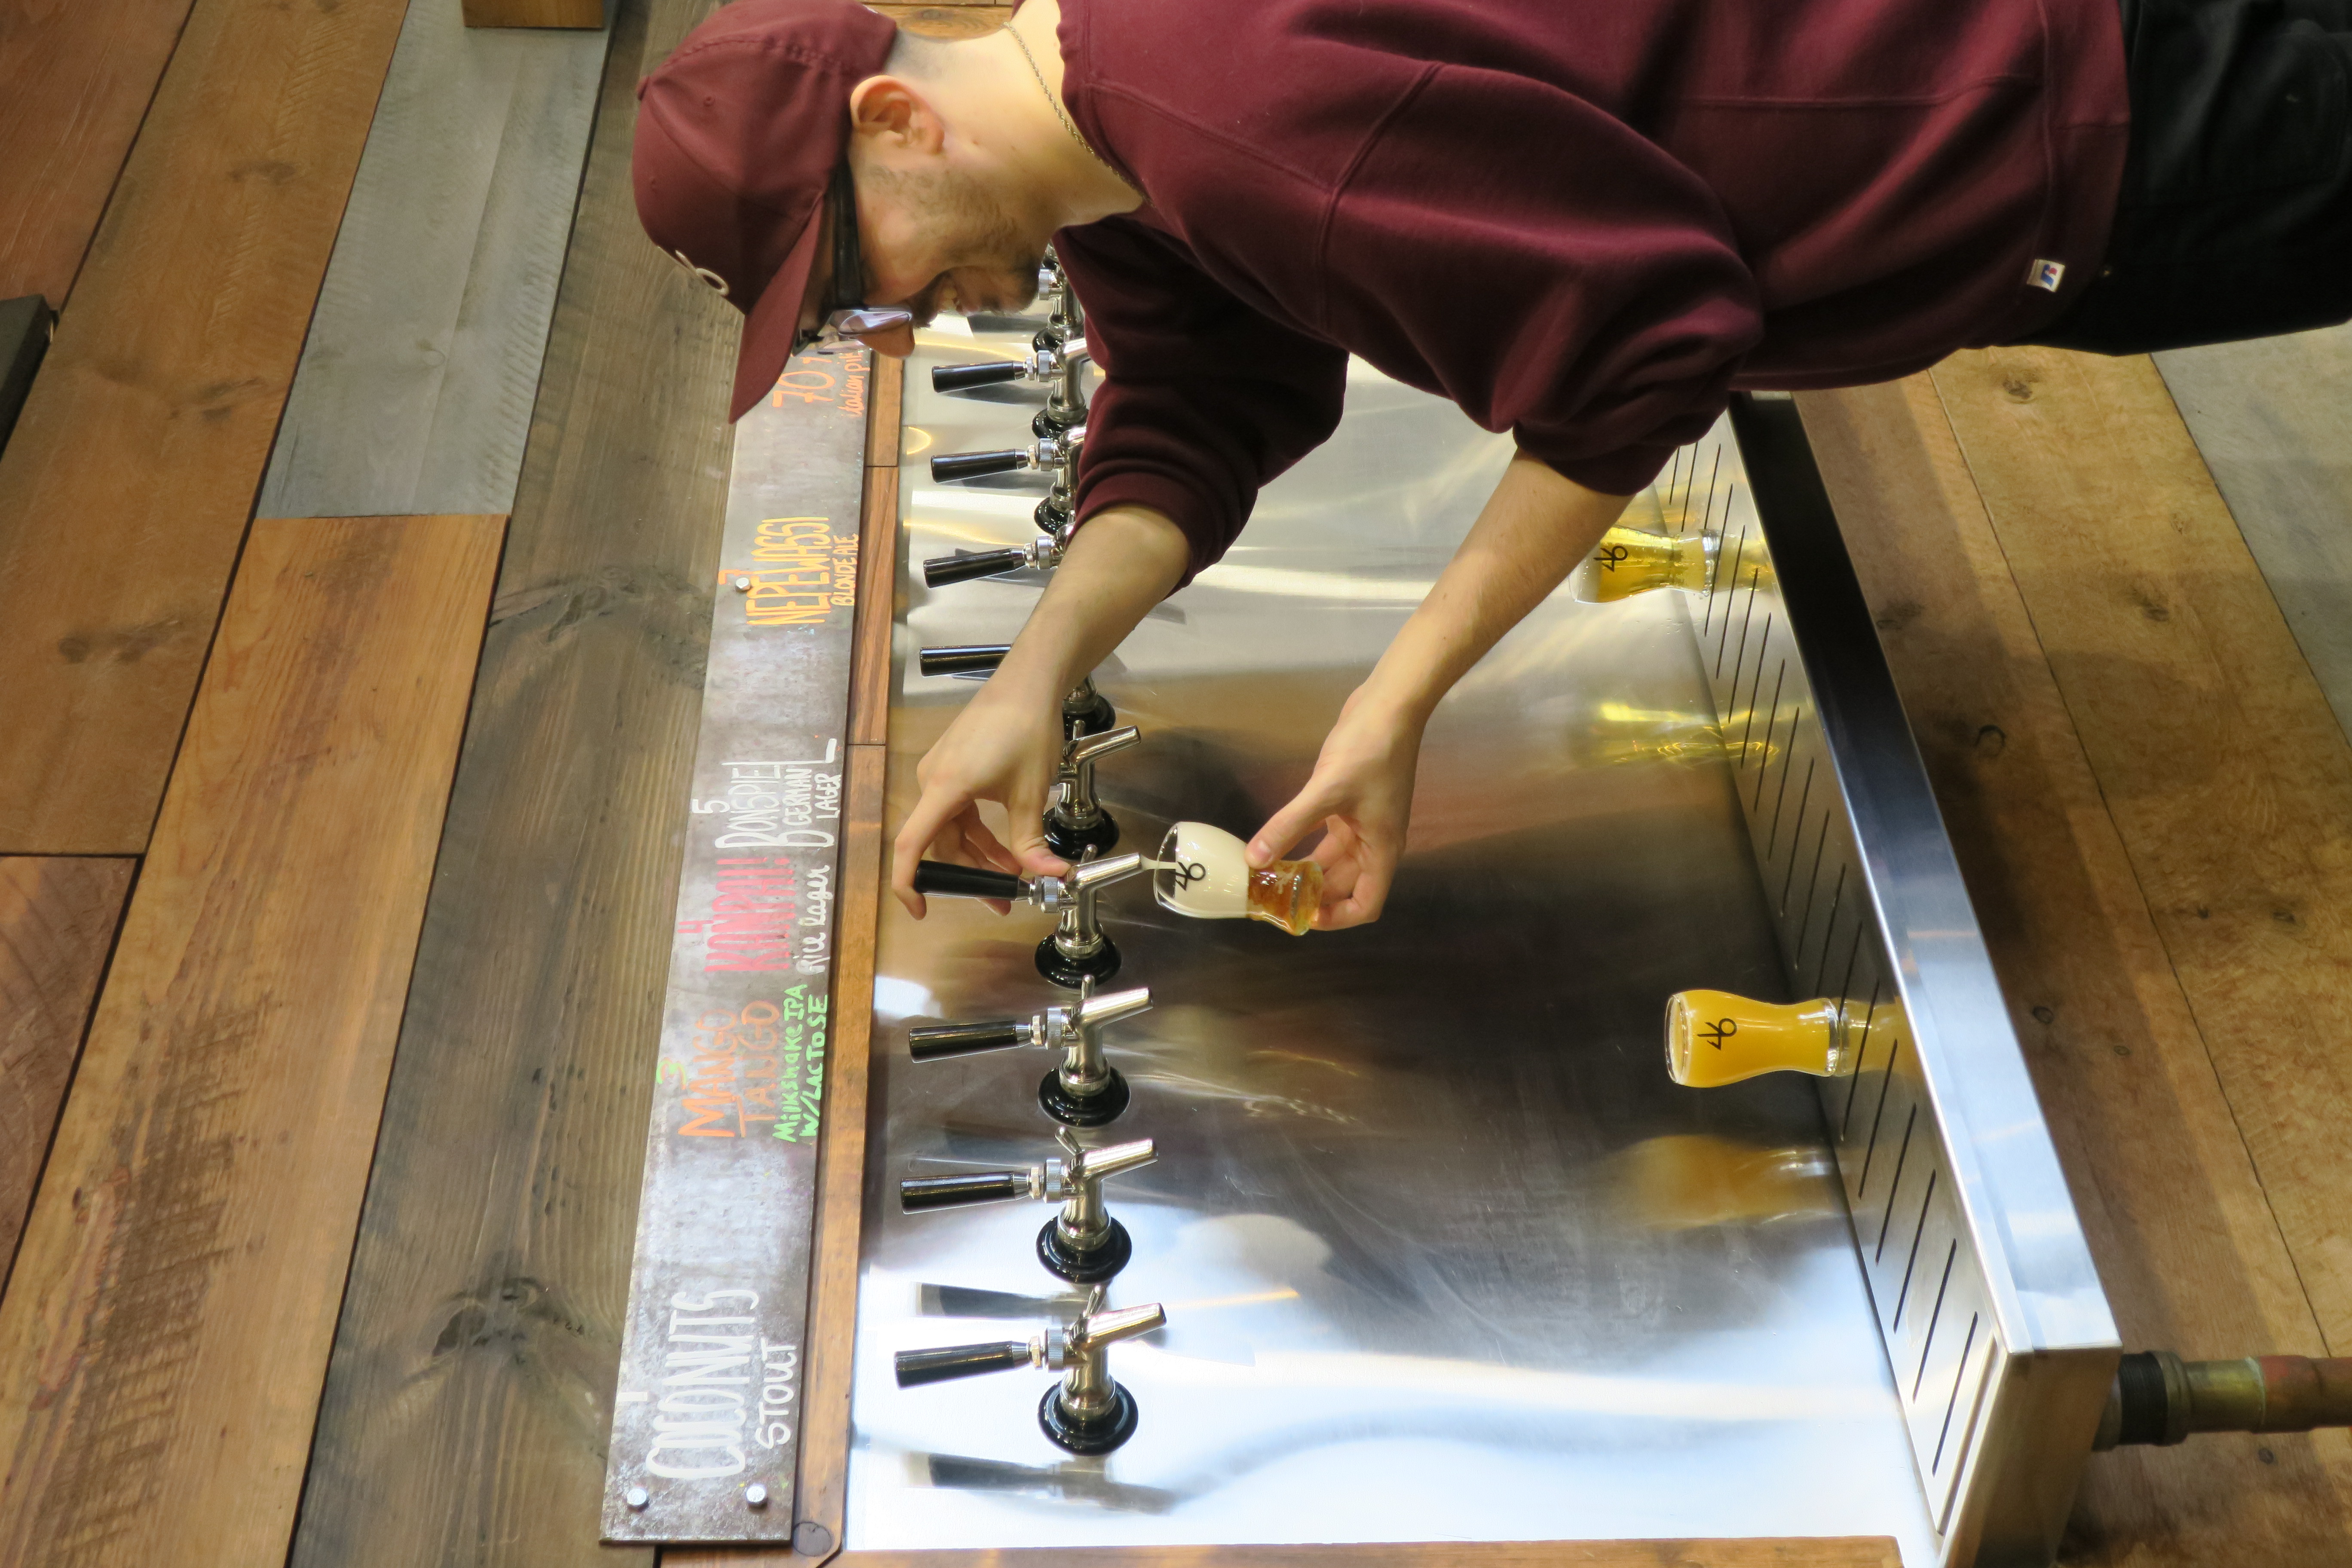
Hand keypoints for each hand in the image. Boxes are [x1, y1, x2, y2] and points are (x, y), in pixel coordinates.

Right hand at [891, 677, 1069, 918]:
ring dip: (979, 855)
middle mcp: (933, 779)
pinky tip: (1005, 848)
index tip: (920, 909)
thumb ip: (1032, 841)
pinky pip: (958, 811)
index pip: (912, 845)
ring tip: (1011, 876)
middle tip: (1000, 900)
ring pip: (952, 830)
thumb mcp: (1031, 793)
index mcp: (945, 787)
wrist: (1029, 683)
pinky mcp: (953, 766)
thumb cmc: (1025, 725)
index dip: (910, 883)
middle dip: (970, 876)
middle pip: (940, 844)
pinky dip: (979, 833)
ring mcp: (941, 771)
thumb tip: (1047, 874)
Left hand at [1246, 687, 1424, 929]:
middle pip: (1345, 885)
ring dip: (1307, 872)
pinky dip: (1305, 844)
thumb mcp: (1327, 792)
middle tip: (1275, 898)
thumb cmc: (1372, 750)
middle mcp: (1375, 842)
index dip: (1337, 917)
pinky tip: (1278, 845)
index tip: (1304, 916)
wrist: (1390, 706)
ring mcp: (1363, 822)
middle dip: (1313, 895)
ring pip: (1333, 861)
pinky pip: (1326, 836)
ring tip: (1271, 877)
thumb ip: (1289, 827)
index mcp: (1382, 848)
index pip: (1367, 904)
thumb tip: (1255, 859)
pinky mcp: (1350, 803)